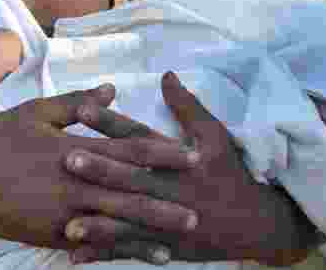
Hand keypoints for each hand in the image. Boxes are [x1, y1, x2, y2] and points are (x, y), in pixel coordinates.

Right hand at [0, 84, 199, 249]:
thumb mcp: (35, 113)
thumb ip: (77, 103)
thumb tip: (111, 90)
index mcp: (74, 148)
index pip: (127, 151)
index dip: (162, 154)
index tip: (191, 156)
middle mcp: (75, 181)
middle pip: (129, 191)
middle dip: (166, 199)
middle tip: (200, 206)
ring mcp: (64, 211)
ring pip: (116, 222)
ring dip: (150, 230)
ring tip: (179, 237)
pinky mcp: (53, 233)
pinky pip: (94, 242)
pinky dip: (120, 249)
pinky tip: (142, 254)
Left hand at [64, 72, 310, 265]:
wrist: (258, 225)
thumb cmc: (231, 173)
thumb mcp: (215, 136)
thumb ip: (187, 106)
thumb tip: (165, 74)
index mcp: (178, 160)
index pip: (140, 137)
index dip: (112, 123)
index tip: (83, 109)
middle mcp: (171, 190)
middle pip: (131, 179)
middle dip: (100, 170)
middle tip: (68, 159)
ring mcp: (168, 222)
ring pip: (129, 223)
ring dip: (98, 224)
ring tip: (68, 224)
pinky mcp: (166, 246)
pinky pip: (131, 252)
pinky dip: (104, 254)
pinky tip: (76, 256)